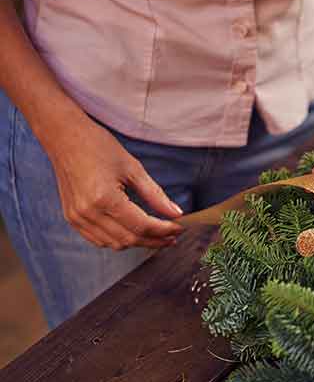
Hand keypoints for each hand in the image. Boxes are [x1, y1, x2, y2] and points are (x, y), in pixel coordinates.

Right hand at [46, 118, 183, 249]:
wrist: (64, 137)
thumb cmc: (98, 147)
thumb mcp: (133, 169)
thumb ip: (155, 195)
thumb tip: (176, 213)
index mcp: (105, 198)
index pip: (142, 226)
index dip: (164, 230)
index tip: (180, 228)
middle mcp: (89, 212)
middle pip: (129, 239)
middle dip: (155, 240)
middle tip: (172, 236)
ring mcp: (77, 217)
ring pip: (115, 244)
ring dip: (138, 243)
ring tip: (157, 236)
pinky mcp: (72, 218)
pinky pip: (98, 239)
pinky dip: (118, 240)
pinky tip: (133, 234)